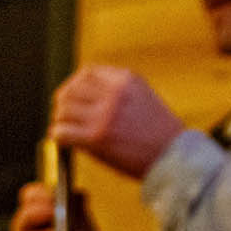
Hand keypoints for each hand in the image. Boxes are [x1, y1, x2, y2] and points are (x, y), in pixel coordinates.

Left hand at [49, 65, 186, 179]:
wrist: (173, 157)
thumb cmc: (159, 132)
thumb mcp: (142, 97)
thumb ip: (118, 90)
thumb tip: (85, 94)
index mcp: (125, 79)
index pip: (87, 73)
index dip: (75, 84)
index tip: (72, 96)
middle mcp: (113, 93)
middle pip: (71, 90)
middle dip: (63, 102)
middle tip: (63, 114)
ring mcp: (103, 115)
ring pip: (63, 110)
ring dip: (60, 120)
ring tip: (63, 128)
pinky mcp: (96, 138)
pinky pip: (62, 131)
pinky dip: (58, 136)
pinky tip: (63, 141)